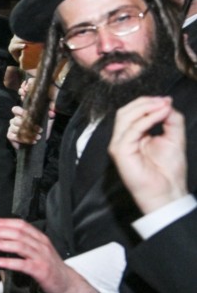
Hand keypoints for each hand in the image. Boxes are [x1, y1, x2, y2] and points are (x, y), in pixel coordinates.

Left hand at [0, 209, 110, 292]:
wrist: (69, 283)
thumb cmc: (51, 267)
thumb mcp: (39, 251)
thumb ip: (25, 243)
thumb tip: (3, 236)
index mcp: (40, 238)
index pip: (21, 225)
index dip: (5, 222)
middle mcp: (41, 245)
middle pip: (17, 233)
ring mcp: (41, 257)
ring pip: (18, 246)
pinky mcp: (40, 270)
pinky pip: (21, 264)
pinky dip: (6, 261)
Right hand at [7, 105, 45, 148]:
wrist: (39, 141)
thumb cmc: (41, 129)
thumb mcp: (47, 122)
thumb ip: (49, 116)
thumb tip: (52, 112)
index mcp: (21, 114)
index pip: (15, 109)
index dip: (19, 111)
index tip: (26, 114)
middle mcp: (14, 120)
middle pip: (15, 120)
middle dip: (28, 126)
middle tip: (39, 130)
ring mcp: (11, 128)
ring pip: (15, 129)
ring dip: (27, 134)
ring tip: (38, 137)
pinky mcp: (10, 136)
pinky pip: (13, 137)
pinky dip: (23, 140)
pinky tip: (32, 141)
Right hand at [108, 96, 187, 214]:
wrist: (168, 191)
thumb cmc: (168, 171)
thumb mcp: (174, 137)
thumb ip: (171, 119)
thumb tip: (166, 103)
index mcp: (132, 136)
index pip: (132, 112)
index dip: (148, 102)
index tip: (166, 100)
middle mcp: (123, 139)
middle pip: (125, 111)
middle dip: (145, 102)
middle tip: (164, 101)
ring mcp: (119, 145)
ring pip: (125, 117)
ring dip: (146, 108)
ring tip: (163, 106)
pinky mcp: (120, 152)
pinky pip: (131, 130)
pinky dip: (147, 119)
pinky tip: (160, 115)